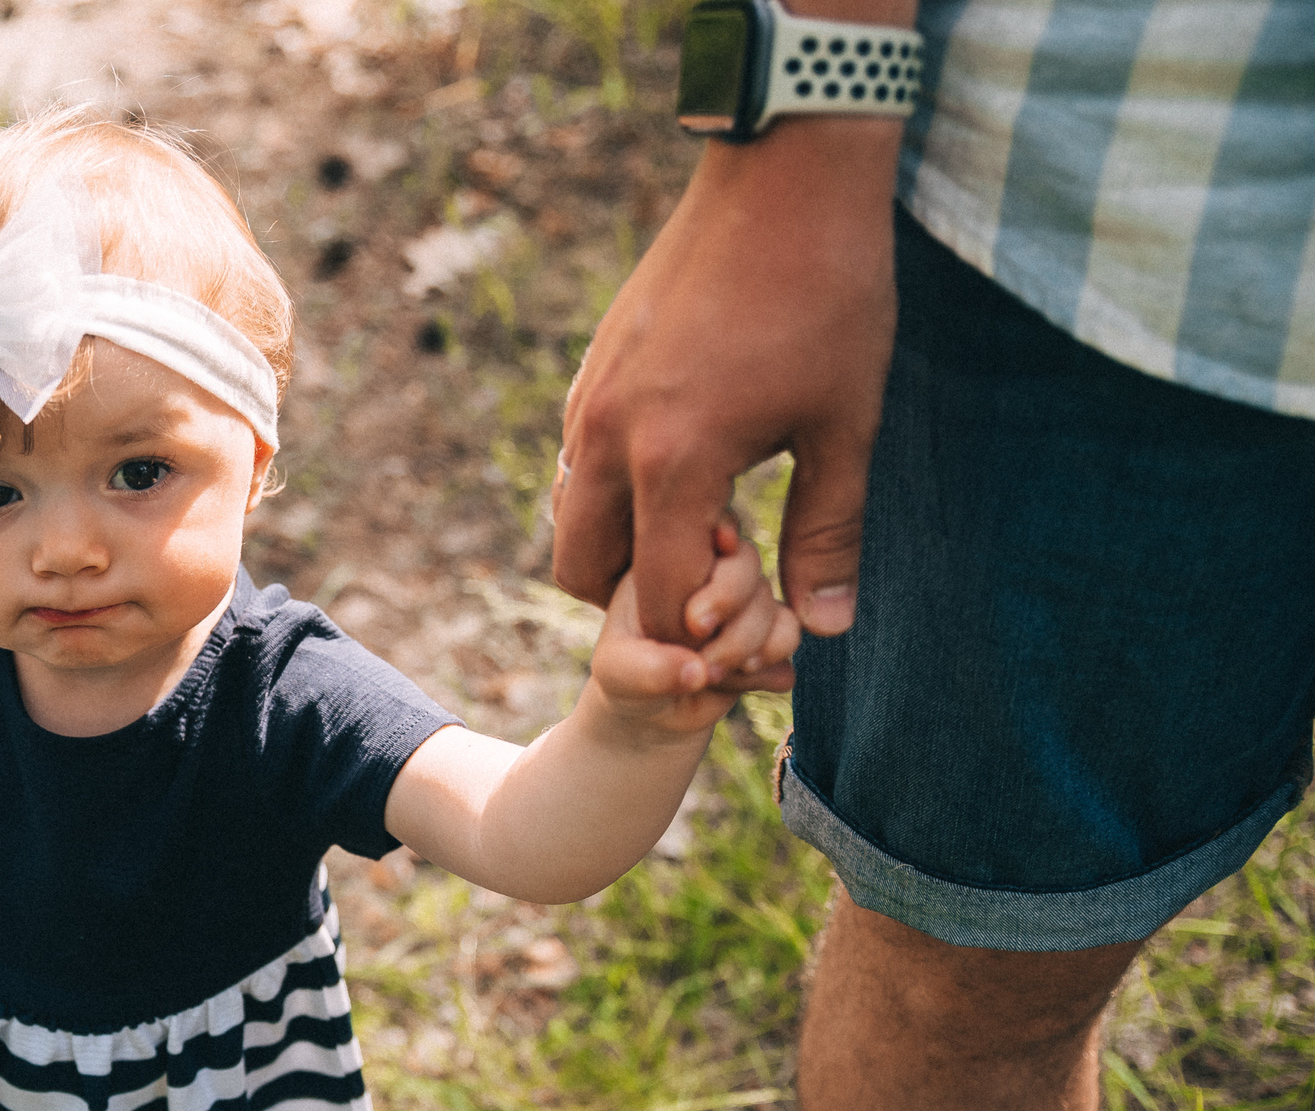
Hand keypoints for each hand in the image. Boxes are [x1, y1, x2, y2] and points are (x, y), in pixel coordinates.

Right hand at [553, 113, 901, 642]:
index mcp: (672, 462)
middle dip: (638, 597)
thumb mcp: (844, 423)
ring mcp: (588, 400)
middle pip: (581, 571)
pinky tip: (687, 455)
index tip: (745, 623)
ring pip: (570, 514)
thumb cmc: (828, 294)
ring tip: (706, 512)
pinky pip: (576, 459)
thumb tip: (826, 625)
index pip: (659, 597)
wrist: (785, 173)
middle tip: (713, 576)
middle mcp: (607, 438)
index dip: (701, 631)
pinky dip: (615, 486)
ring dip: (623, 538)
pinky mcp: (590, 369)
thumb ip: (827, 532)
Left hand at [590, 518, 799, 736]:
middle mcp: (715, 573)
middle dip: (727, 608)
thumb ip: (648, 669)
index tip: (700, 587)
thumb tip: (697, 671)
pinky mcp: (771, 634)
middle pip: (746, 562)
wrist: (655, 712)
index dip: (715, 544)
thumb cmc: (627, 678)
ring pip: (772, 604)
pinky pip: (789, 636)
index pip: (701, 531)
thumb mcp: (619, 674)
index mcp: (672, 563)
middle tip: (698, 646)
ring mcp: (747, 601)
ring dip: (747, 647)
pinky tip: (735, 681)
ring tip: (711, 675)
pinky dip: (767, 665)